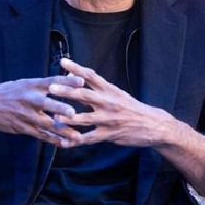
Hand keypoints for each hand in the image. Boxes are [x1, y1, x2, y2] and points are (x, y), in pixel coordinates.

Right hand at [0, 75, 84, 145]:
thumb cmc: (9, 92)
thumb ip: (44, 84)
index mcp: (31, 85)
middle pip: (47, 103)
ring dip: (62, 130)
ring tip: (77, 136)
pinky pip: (40, 135)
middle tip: (73, 113)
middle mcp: (29, 99)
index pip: (52, 81)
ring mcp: (26, 115)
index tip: (82, 81)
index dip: (67, 81)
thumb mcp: (25, 83)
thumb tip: (66, 80)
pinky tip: (64, 143)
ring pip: (46, 124)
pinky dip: (53, 140)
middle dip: (60, 108)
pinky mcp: (23, 128)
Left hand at [50, 58, 176, 147]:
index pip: (91, 76)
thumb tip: (75, 76)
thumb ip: (96, 88)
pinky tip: (64, 142)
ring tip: (53, 118)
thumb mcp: (117, 94)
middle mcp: (108, 103)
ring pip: (84, 119)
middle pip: (84, 96)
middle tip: (51, 88)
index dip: (76, 68)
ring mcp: (108, 119)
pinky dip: (76, 141)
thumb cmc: (131, 108)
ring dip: (68, 119)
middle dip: (67, 92)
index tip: (63, 61)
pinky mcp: (109, 134)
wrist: (153, 125)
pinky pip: (89, 138)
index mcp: (109, 90)